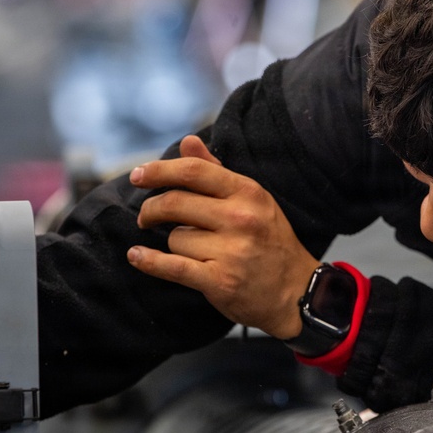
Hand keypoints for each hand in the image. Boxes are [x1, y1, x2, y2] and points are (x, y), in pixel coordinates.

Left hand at [126, 135, 320, 338]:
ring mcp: (231, 251)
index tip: (138, 176)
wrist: (295, 292)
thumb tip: (187, 141)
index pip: (194, 171)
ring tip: (194, 250)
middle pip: (174, 203)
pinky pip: (172, 266)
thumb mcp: (253, 200)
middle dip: (152, 210)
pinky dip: (149, 261)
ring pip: (174, 238)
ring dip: (175, 244)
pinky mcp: (220, 281)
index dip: (159, 171)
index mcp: (248, 192)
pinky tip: (137, 256)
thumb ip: (216, 171)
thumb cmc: (271, 241)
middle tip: (147, 218)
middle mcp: (240, 218)